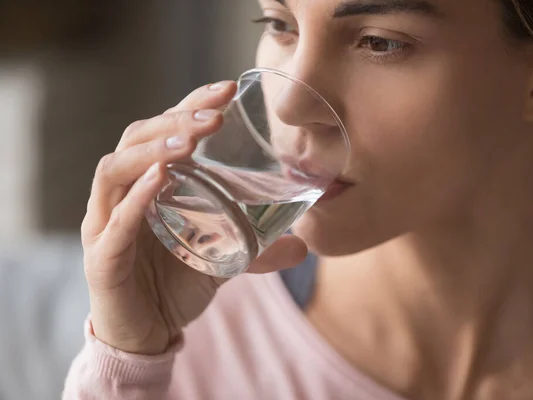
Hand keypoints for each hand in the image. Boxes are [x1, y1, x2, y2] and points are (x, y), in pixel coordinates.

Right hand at [82, 82, 307, 354]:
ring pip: (115, 170)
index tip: (227, 90)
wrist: (149, 334)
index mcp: (148, 184)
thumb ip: (257, 248)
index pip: (163, 132)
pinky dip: (136, 198)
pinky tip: (160, 179)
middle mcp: (122, 195)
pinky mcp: (101, 258)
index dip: (190, 106)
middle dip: (176, 121)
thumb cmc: (176, 285)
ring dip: (153, 150)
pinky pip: (115, 222)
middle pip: (137, 140)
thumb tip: (305, 244)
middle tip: (215, 114)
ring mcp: (106, 223)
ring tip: (190, 143)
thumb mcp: (223, 259)